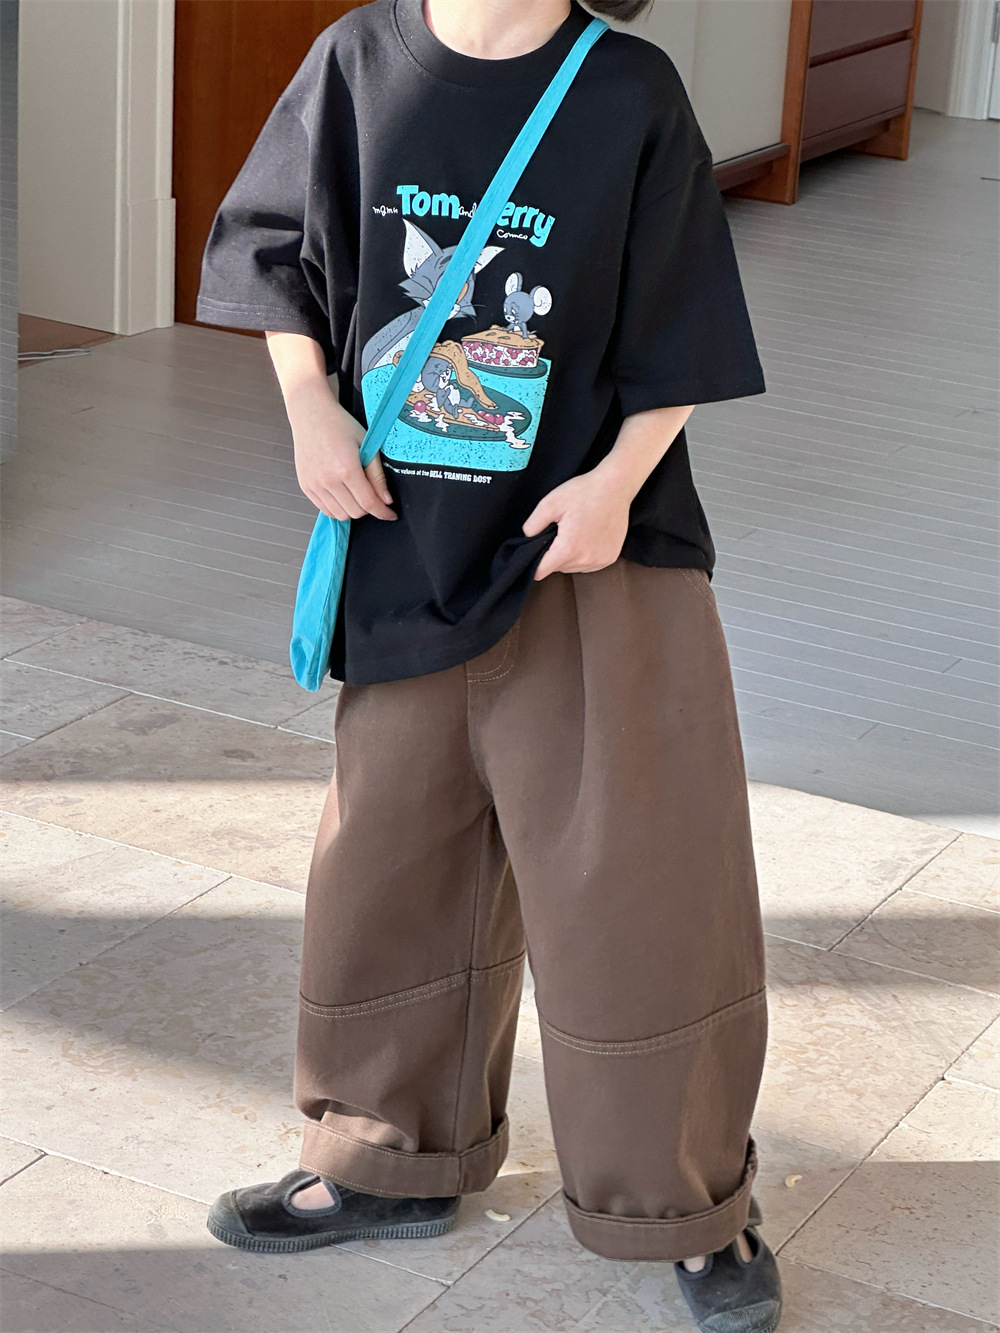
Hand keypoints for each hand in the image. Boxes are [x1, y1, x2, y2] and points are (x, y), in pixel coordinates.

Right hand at [287, 381, 395, 522]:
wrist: (311, 414)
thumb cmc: (339, 425)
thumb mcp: (366, 446)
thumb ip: (377, 475)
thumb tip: (386, 500)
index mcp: (346, 469)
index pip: (368, 503)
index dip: (383, 512)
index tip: (390, 514)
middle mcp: (328, 480)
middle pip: (355, 512)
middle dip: (368, 508)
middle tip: (373, 495)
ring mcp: (314, 484)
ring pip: (340, 515)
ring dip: (352, 509)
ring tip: (356, 493)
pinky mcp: (306, 486)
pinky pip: (325, 509)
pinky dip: (337, 507)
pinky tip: (343, 494)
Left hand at [521, 467, 631, 580]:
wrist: (615, 487)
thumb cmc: (584, 492)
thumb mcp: (550, 503)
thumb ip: (533, 524)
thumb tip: (527, 538)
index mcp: (568, 549)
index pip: (541, 572)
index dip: (534, 564)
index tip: (534, 553)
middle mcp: (585, 560)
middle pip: (558, 569)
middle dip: (554, 555)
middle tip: (559, 532)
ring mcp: (600, 560)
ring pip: (573, 568)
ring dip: (569, 556)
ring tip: (575, 533)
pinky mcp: (610, 558)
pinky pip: (589, 565)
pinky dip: (584, 555)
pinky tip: (587, 537)